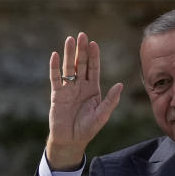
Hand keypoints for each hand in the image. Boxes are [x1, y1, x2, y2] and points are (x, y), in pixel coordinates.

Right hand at [46, 32, 122, 169]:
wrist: (70, 140)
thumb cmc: (87, 129)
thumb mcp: (102, 115)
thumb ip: (110, 100)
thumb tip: (120, 85)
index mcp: (93, 89)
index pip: (94, 68)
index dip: (94, 56)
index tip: (94, 44)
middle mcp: (80, 85)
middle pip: (81, 64)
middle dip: (82, 50)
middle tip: (82, 35)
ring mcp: (68, 88)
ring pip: (69, 67)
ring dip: (69, 54)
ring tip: (69, 39)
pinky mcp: (57, 94)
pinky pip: (55, 78)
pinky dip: (55, 67)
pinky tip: (54, 55)